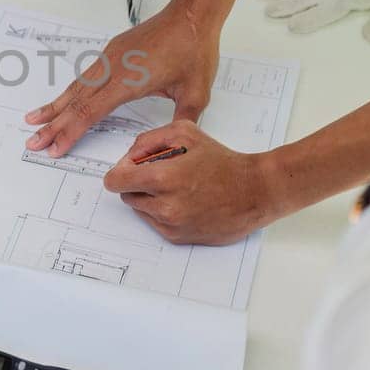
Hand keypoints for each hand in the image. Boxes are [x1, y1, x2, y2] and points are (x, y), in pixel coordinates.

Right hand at [24, 6, 218, 157]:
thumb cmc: (193, 48)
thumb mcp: (196, 93)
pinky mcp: (112, 52)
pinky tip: (62, 100)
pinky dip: (69, 91)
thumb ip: (181, 122)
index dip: (70, 132)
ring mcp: (109, 59)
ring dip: (54, 107)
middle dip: (52, 125)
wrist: (191, 13)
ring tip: (34, 120)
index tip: (55, 148)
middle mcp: (112, 69)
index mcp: (128, 81)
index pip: (91, 112)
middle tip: (32, 142)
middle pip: (75, 102)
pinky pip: (84, 76)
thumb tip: (173, 144)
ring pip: (75, 87)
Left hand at [101, 120, 275, 244]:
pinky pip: (155, 223)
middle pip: (127, 195)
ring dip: (150, 197)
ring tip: (176, 186)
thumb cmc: (223, 161)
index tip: (131, 168)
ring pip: (140, 210)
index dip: (119, 172)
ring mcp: (171, 224)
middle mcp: (163, 206)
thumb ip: (149, 140)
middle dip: (137, 183)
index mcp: (162, 178)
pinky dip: (162, 212)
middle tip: (160, 173)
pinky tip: (184, 200)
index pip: (115, 181)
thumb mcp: (185, 133)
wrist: (254, 191)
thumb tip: (130, 156)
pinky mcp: (178, 237)